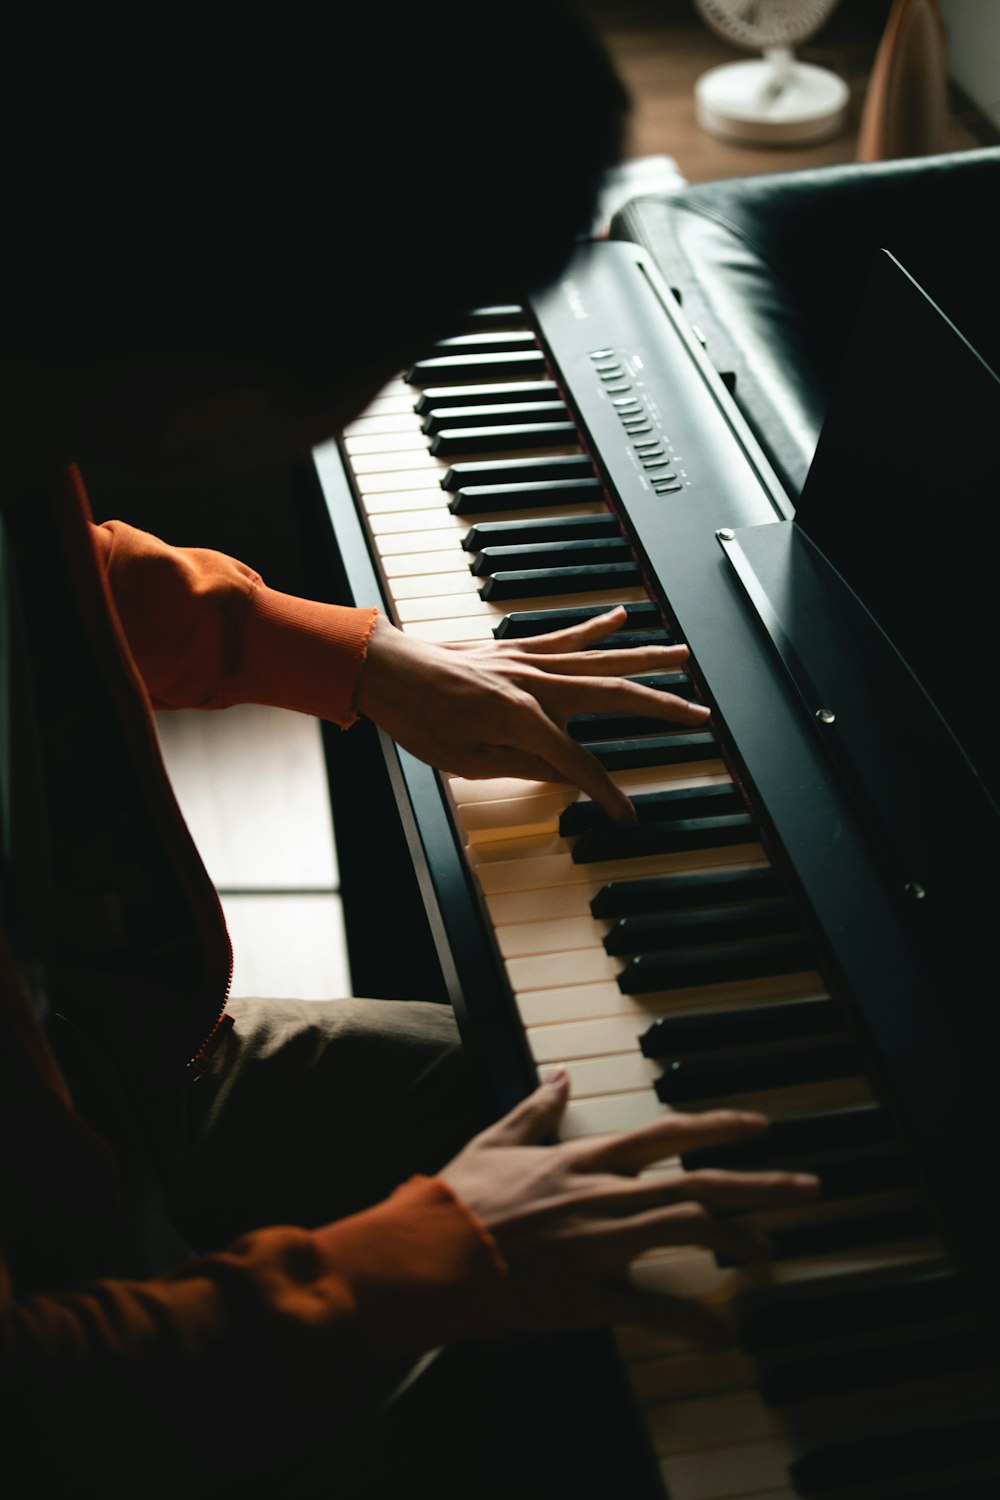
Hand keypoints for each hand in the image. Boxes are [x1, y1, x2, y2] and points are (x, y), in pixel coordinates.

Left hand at [355, 606, 711, 821]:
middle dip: (663, 708)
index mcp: (523, 718)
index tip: (627, 814)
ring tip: (684, 656)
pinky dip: (594, 627)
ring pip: (601, 660)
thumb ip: (522, 765)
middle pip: (615, 696)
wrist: (385, 671)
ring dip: (646, 658)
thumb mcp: (466, 762)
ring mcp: (528, 662)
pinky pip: (565, 638)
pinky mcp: (516, 649)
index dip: (606, 792)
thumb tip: (565, 773)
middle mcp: (535, 684)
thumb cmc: (418, 718)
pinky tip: (621, 617)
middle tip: (701, 716)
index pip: (580, 762)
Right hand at [439, 1069, 819, 1341]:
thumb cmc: (459, 1199)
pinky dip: (691, 1323)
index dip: (718, 1128)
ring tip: (770, 1252)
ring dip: (739, 1241)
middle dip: (761, 1185)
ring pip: (689, 1234)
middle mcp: (605, 1197)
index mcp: (585, 1159)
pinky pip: (652, 1311)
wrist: (431, 1256)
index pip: (667, 1134)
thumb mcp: (497, 1140)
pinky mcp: (588, 1297)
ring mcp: (601, 1247)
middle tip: (808, 1188)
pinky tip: (721, 1336)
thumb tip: (561, 1075)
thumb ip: (537, 1108)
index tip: (759, 1127)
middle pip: (700, 1185)